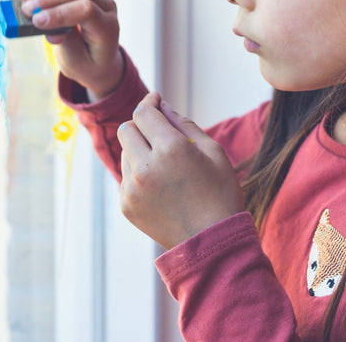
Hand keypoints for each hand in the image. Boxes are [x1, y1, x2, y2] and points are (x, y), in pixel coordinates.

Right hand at [21, 0, 122, 99]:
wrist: (98, 60)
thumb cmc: (86, 64)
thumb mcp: (75, 62)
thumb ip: (62, 40)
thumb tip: (42, 21)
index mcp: (107, 28)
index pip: (86, 10)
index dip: (60, 13)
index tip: (36, 21)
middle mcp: (106, 7)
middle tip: (26, 10)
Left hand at [118, 92, 244, 249]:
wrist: (213, 245)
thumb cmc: (220, 194)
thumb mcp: (213, 152)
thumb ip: (184, 123)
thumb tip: (161, 106)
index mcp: (171, 149)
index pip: (143, 113)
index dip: (148, 102)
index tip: (155, 100)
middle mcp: (146, 167)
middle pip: (126, 129)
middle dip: (141, 126)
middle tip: (158, 132)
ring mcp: (132, 188)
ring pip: (125, 153)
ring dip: (140, 151)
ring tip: (166, 168)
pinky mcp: (126, 204)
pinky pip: (126, 177)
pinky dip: (138, 175)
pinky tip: (160, 187)